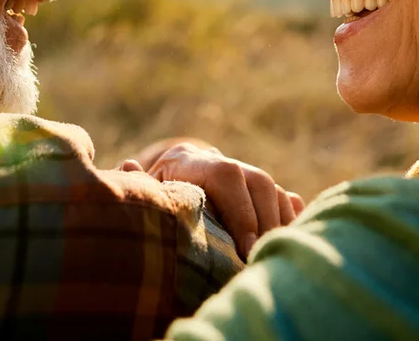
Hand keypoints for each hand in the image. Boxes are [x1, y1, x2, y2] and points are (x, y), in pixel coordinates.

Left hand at [129, 142, 305, 259]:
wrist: (158, 185)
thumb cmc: (144, 201)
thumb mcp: (139, 195)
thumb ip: (139, 186)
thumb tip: (128, 166)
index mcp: (186, 161)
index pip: (225, 174)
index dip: (240, 209)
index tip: (244, 248)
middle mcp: (218, 161)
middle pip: (257, 180)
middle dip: (264, 220)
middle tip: (260, 257)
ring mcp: (239, 173)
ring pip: (274, 190)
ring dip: (279, 223)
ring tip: (273, 256)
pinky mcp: (255, 191)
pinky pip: (285, 199)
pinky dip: (290, 219)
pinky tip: (286, 244)